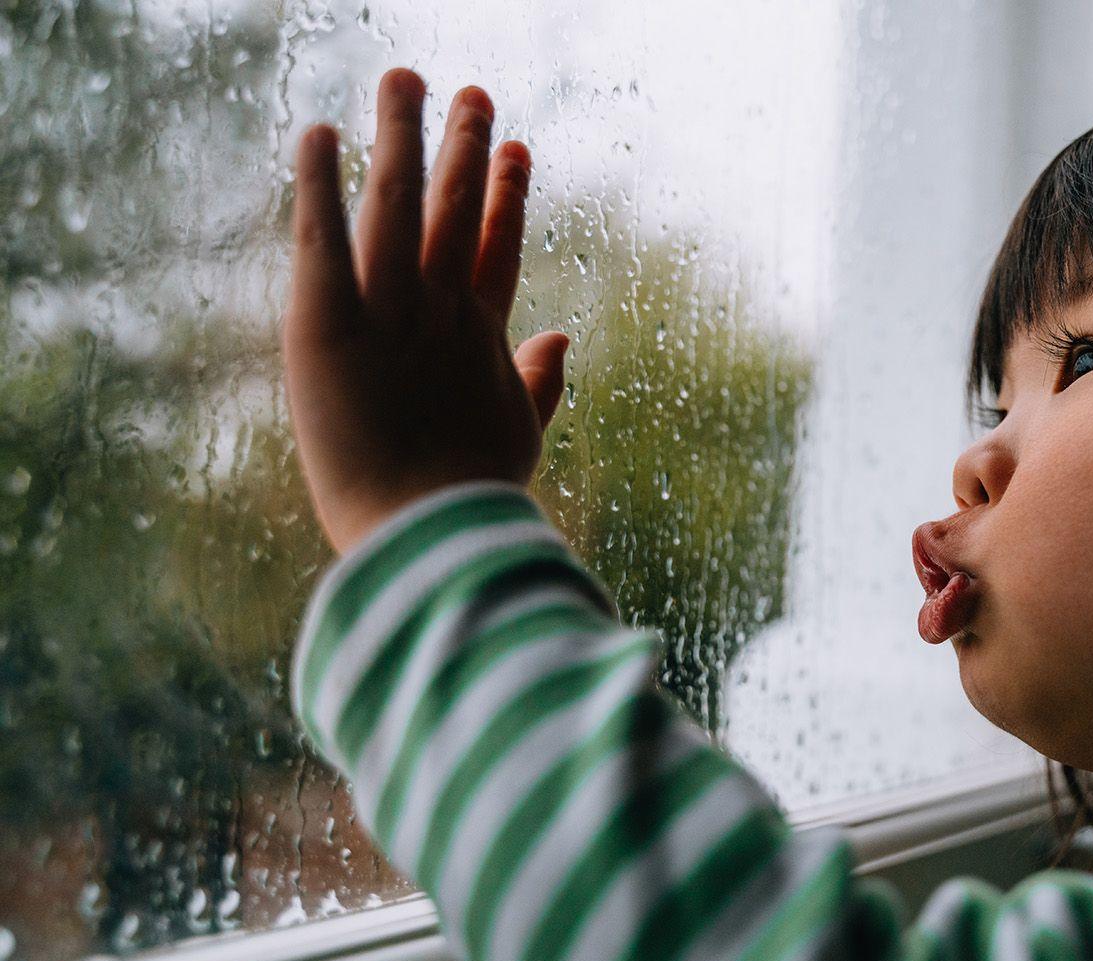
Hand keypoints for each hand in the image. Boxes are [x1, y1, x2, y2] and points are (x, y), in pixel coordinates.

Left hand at [282, 68, 568, 552]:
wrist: (429, 538)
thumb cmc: (472, 507)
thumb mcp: (516, 440)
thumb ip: (539, 384)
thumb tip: (561, 336)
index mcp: (483, 338)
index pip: (496, 249)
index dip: (508, 197)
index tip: (519, 149)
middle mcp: (440, 311)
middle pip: (455, 210)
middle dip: (465, 148)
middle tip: (472, 92)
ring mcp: (389, 313)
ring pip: (398, 206)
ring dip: (403, 139)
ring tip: (404, 79)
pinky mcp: (327, 326)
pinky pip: (322, 240)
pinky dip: (320, 185)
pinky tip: (321, 132)